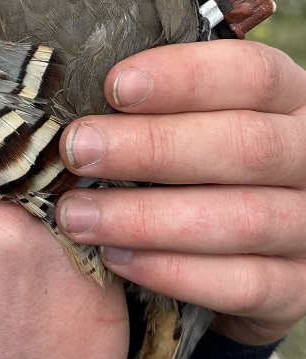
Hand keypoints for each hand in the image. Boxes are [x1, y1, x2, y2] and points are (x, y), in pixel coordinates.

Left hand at [56, 40, 305, 346]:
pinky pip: (242, 284)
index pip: (250, 73)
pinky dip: (171, 271)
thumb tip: (74, 82)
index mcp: (288, 97)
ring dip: (147, 217)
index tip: (114, 87)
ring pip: (242, 219)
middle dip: (152, 147)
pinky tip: (114, 256)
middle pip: (244, 145)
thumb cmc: (207, 152)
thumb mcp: (199, 113)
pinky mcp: (299, 285)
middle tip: (77, 150)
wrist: (257, 237)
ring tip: (77, 213)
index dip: (183, 77)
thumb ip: (160, 98)